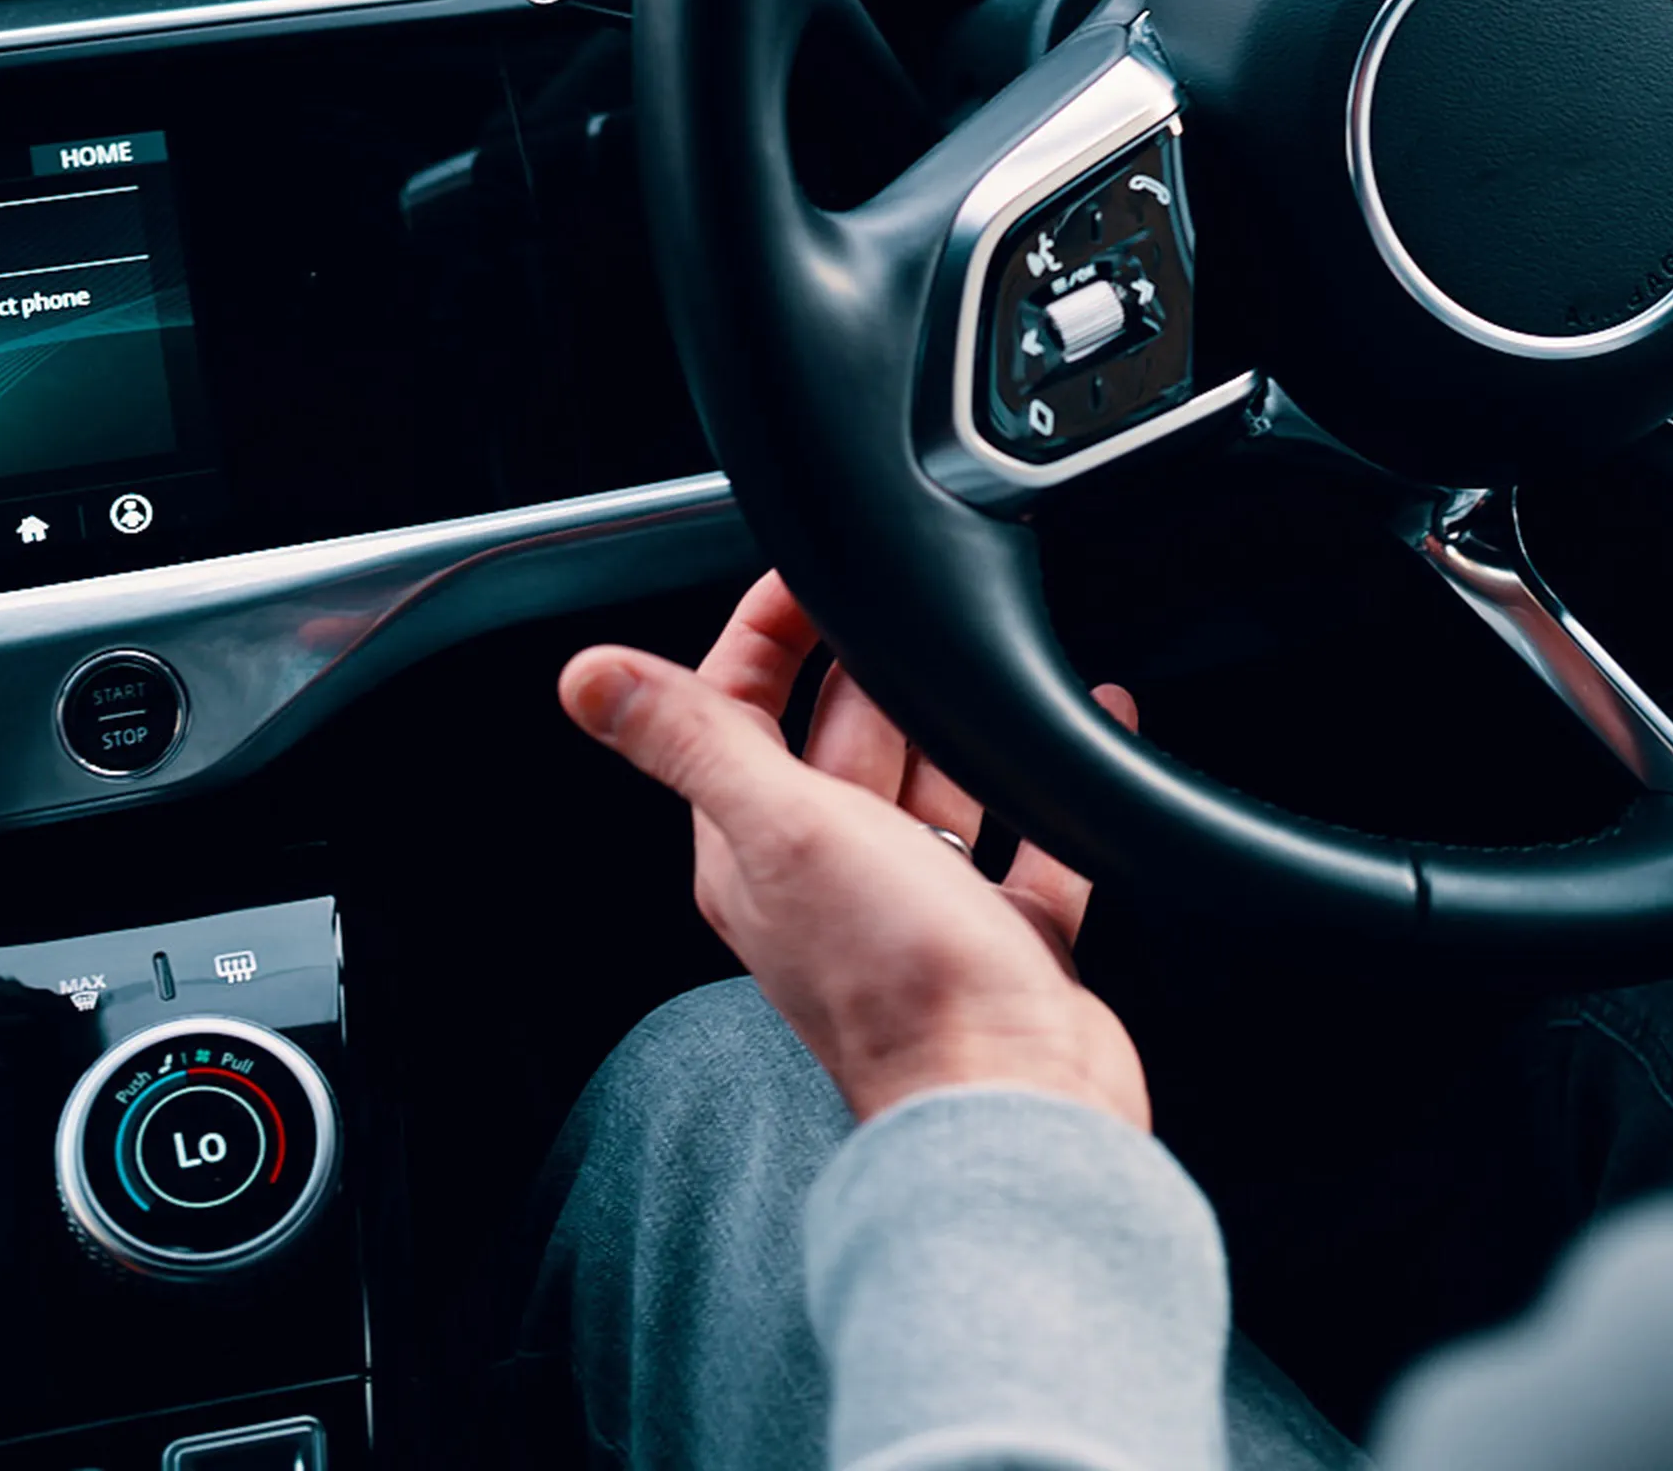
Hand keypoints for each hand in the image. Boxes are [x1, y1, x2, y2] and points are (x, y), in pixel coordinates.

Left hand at [558, 572, 1151, 1130]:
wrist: (1015, 1100)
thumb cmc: (902, 983)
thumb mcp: (783, 828)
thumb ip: (691, 741)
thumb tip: (586, 675)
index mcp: (755, 853)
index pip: (736, 711)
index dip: (765, 633)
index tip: (808, 572)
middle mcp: (828, 878)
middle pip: (840, 737)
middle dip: (871, 662)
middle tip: (909, 603)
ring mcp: (917, 907)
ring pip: (931, 783)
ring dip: (958, 722)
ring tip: (995, 658)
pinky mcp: (999, 935)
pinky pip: (1026, 839)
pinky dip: (1047, 785)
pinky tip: (1086, 727)